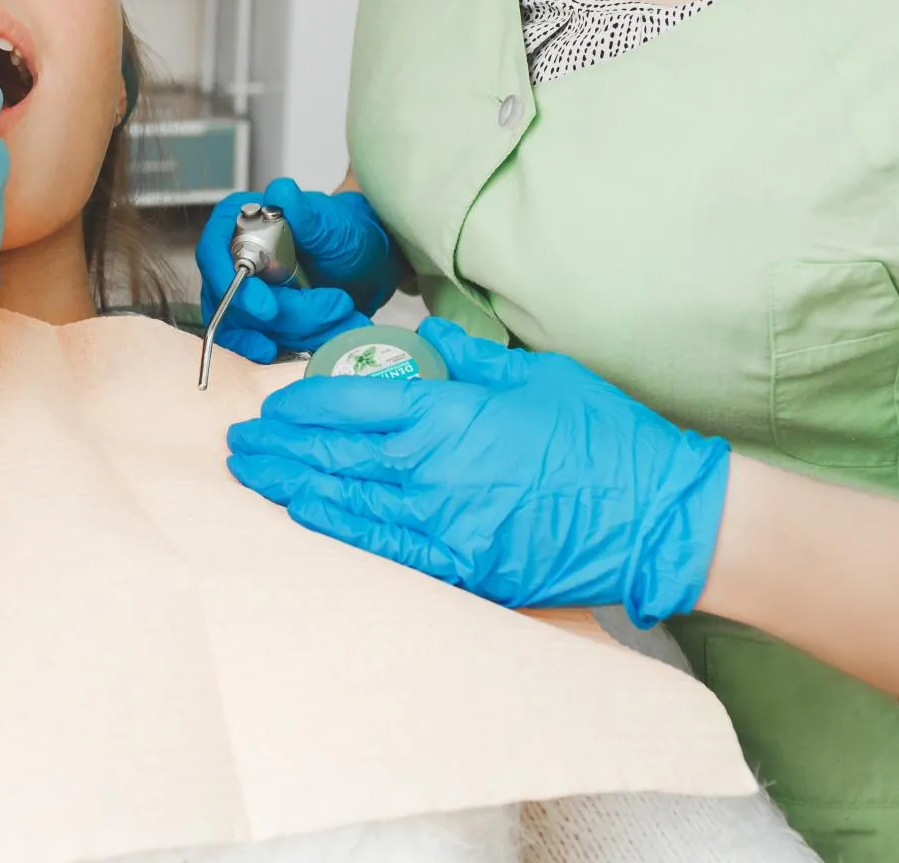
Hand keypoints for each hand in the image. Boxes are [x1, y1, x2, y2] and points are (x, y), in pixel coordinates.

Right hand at [193, 180, 400, 361]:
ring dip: (303, 330)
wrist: (362, 262)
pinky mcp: (256, 324)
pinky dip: (299, 345)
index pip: (212, 254)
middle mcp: (231, 260)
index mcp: (237, 224)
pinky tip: (325, 339)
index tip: (268, 308)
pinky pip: (264, 344)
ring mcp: (242, 295)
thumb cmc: (341, 232)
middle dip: (290, 314)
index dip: (232, 284)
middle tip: (337, 304)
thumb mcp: (328, 221)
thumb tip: (281, 192)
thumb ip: (304, 211)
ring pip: (252, 330)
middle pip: (234, 302)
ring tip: (345, 313)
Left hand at [226, 319, 729, 627]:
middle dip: (281, 447)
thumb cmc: (603, 437)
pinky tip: (306, 516)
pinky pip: (385, 547)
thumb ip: (469, 356)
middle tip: (242, 443)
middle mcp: (434, 469)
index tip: (274, 404)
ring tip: (255, 476)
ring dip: (293, 485)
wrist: (656, 514)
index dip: (304, 404)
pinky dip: (339, 530)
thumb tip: (424, 333)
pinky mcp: (464, 565)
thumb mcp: (534, 374)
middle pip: (335, 453)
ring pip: (348, 500)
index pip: (354, 401)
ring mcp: (445, 522)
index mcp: (450, 412)